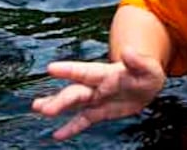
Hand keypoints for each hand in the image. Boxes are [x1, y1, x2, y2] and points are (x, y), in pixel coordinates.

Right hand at [31, 48, 165, 139]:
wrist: (148, 87)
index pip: (85, 71)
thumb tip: (128, 50)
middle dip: (60, 100)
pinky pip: (83, 120)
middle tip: (41, 107)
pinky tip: (57, 135)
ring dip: (56, 106)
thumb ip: (138, 61)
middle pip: (75, 92)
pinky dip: (71, 127)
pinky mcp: (99, 112)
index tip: (51, 68)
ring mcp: (96, 99)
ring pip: (73, 104)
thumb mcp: (148, 67)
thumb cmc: (147, 73)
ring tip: (38, 108)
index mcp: (106, 73)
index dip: (69, 70)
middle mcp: (96, 85)